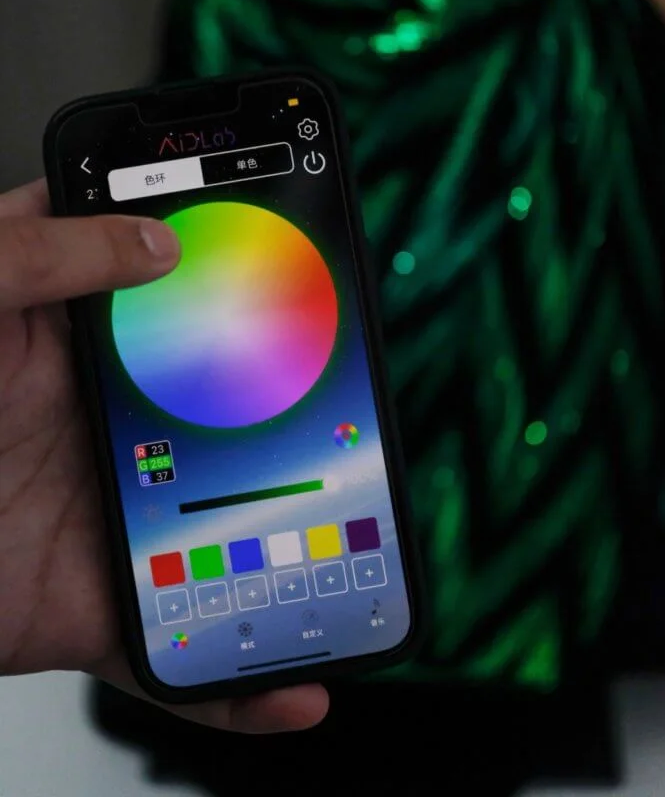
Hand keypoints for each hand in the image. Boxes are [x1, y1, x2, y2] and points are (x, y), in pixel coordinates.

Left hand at [0, 180, 328, 731]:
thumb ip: (43, 253)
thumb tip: (157, 242)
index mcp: (77, 352)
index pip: (174, 300)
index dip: (232, 276)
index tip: (296, 258)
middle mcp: (110, 430)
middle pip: (227, 415)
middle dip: (293, 415)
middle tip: (357, 406)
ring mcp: (113, 516)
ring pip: (229, 531)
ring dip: (295, 547)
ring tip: (358, 548)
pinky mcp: (99, 602)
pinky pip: (180, 643)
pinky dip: (238, 686)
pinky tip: (290, 686)